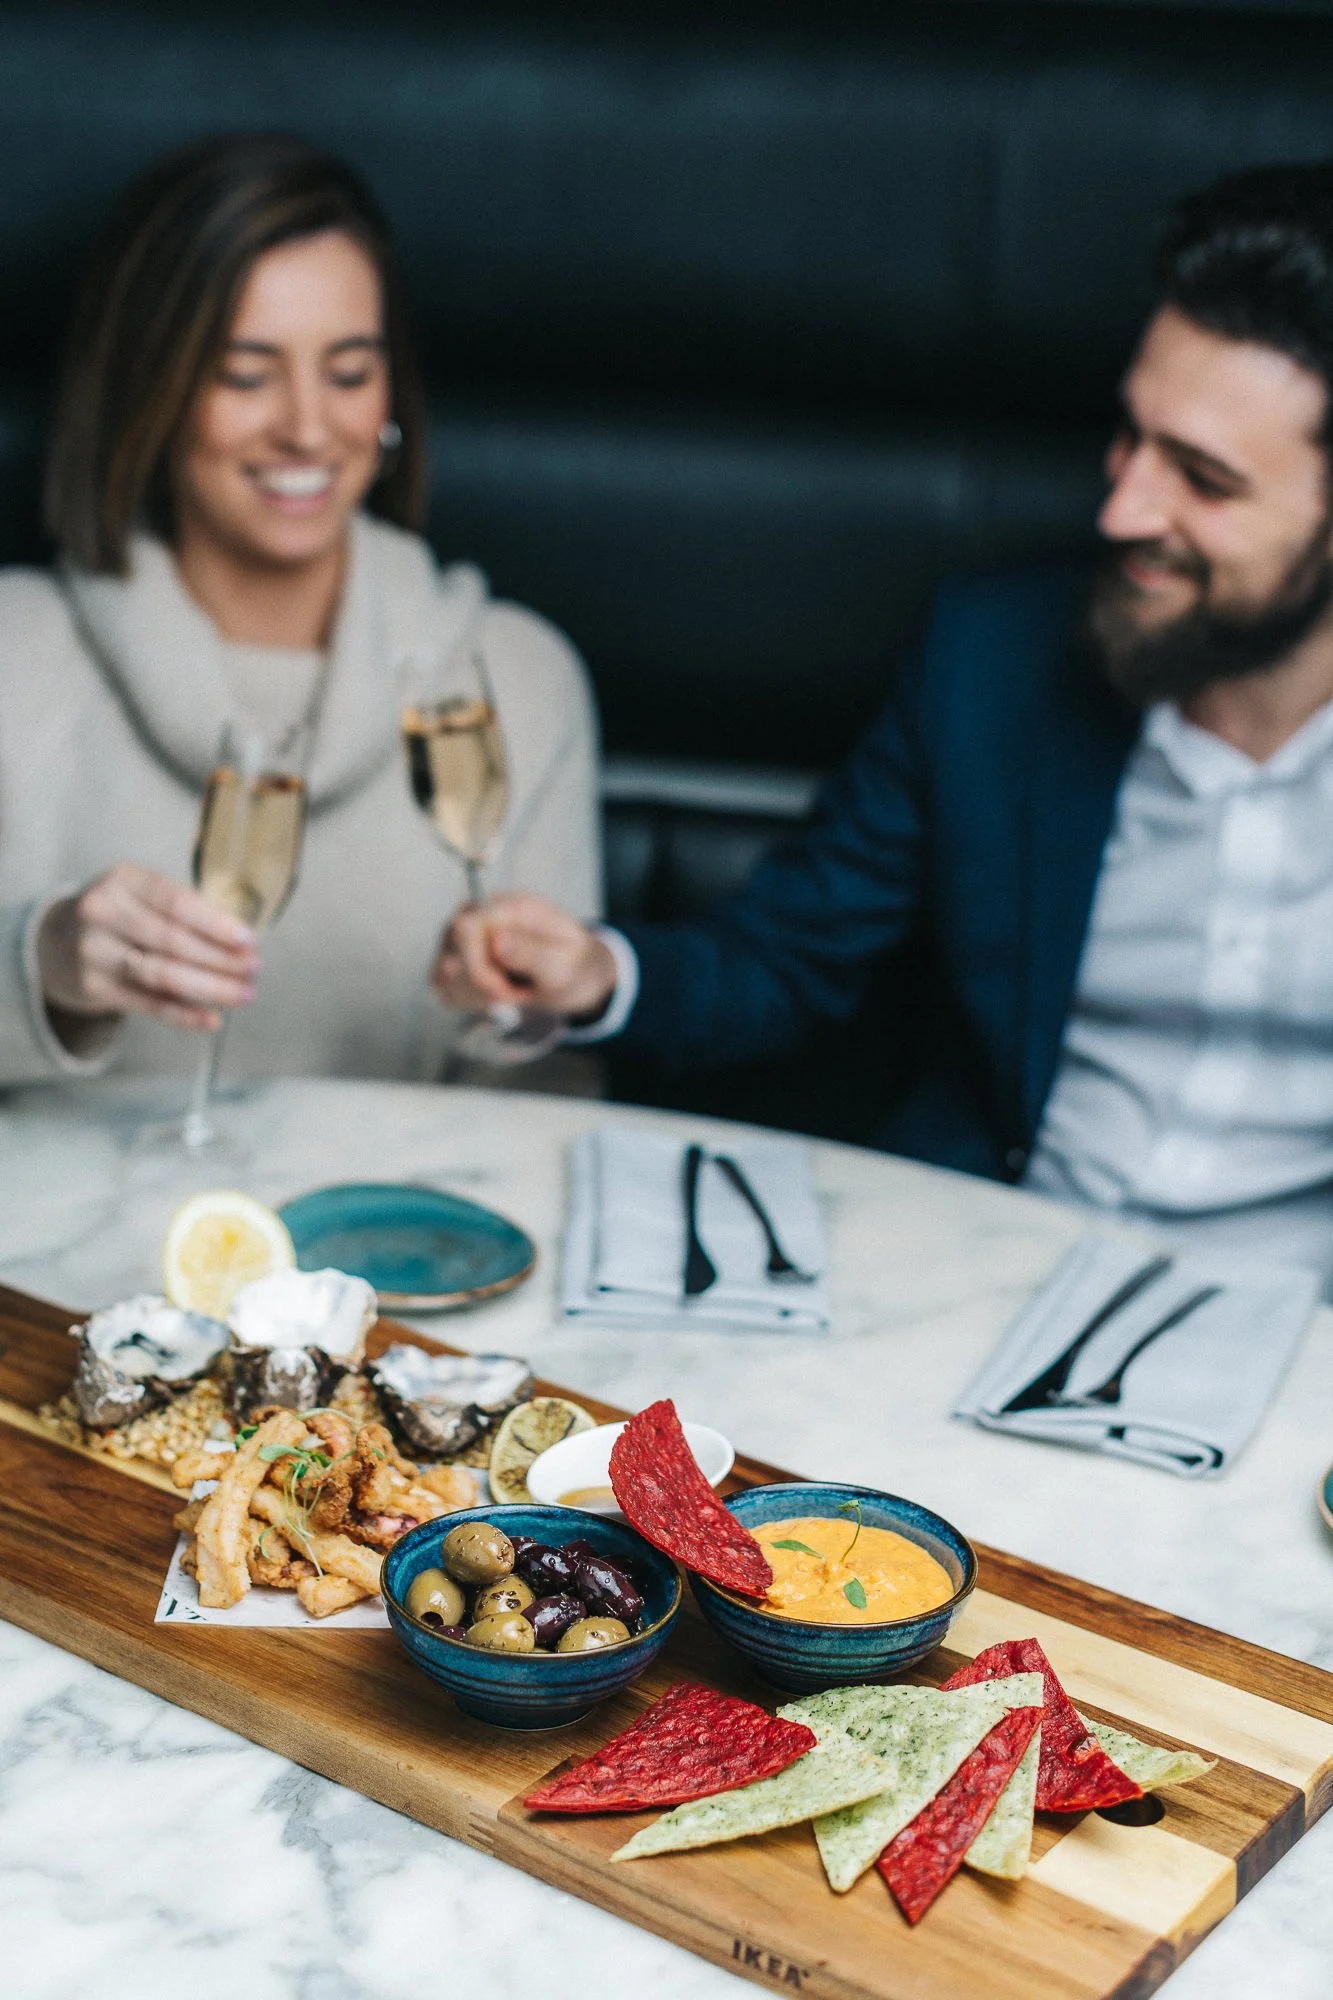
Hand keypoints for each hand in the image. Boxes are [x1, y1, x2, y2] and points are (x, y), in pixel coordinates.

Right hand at [37, 863, 260, 1032]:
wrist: (56, 942)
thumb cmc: (121, 915)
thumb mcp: (142, 895)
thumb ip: (184, 912)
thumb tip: (243, 944)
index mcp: (122, 880)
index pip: (175, 902)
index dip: (215, 923)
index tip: (249, 940)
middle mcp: (102, 912)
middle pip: (173, 941)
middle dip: (221, 958)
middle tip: (255, 969)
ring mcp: (94, 952)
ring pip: (162, 974)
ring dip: (211, 987)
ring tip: (245, 994)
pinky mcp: (94, 988)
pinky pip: (148, 1004)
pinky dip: (184, 1015)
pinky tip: (212, 1020)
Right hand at [432, 892, 616, 1019]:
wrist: (578, 976)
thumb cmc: (575, 965)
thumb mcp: (565, 964)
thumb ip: (533, 953)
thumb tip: (497, 941)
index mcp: (511, 906)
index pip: (466, 928)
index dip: (479, 968)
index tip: (504, 991)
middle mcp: (481, 914)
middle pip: (450, 952)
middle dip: (480, 985)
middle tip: (516, 994)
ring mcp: (466, 936)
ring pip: (444, 974)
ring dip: (477, 995)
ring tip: (512, 991)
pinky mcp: (458, 959)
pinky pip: (445, 987)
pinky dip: (471, 1000)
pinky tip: (496, 995)